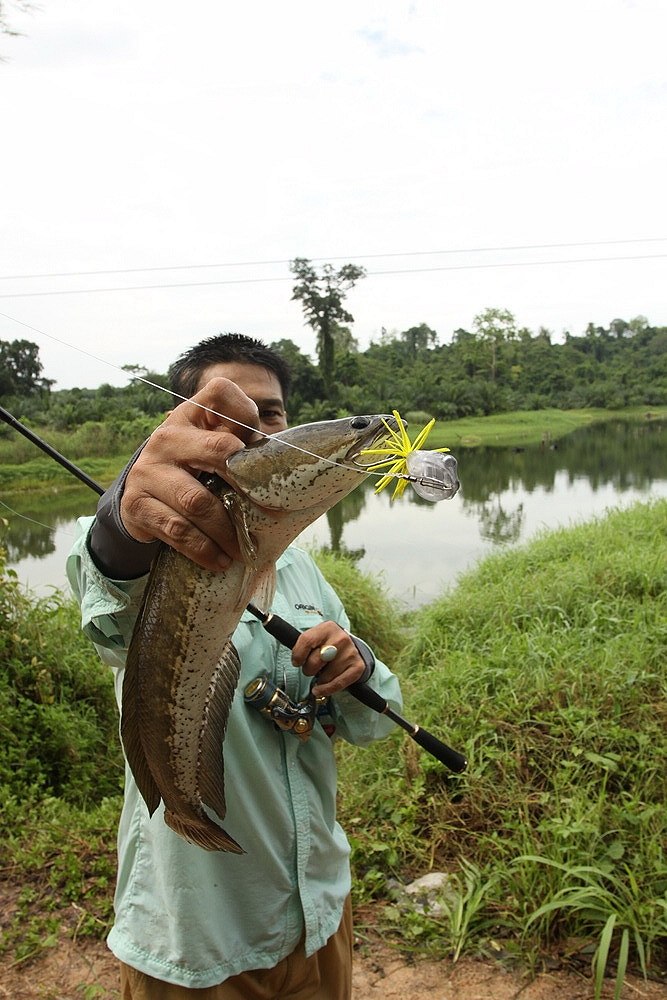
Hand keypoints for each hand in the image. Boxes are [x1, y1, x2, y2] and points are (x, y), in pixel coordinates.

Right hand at [119, 377, 260, 569]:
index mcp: (191, 415)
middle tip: (268, 508)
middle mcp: (167, 436)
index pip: (220, 392)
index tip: (259, 444)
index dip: (246, 412)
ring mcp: (148, 470)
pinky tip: (220, 559)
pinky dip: (204, 549)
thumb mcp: (212, 450)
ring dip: (227, 530)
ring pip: (198, 501)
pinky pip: (178, 530)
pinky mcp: (138, 505)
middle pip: (217, 448)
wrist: (141, 498)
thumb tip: (287, 464)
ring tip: (243, 549)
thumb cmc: (193, 470)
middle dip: (246, 480)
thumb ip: (242, 447)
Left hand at [291, 622, 365, 696]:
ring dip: (319, 679)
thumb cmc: (328, 644)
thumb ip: (305, 644)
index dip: (298, 655)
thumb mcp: (317, 636)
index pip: (306, 641)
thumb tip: (295, 659)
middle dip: (308, 669)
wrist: (351, 647)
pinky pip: (337, 684)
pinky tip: (320, 689)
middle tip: (311, 668)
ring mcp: (350, 653)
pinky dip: (326, 690)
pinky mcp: (357, 667)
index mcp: (327, 628)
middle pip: (314, 661)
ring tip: (322, 672)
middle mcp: (341, 639)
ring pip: (325, 676)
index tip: (297, 662)